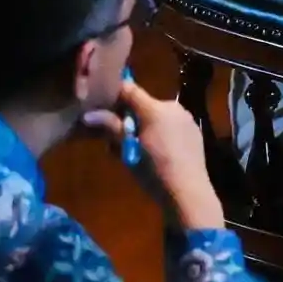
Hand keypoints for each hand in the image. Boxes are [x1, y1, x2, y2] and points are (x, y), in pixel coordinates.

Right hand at [89, 77, 226, 232]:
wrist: (188, 192)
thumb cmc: (153, 171)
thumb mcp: (127, 151)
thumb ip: (111, 128)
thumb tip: (88, 115)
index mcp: (155, 109)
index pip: (129, 89)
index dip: (114, 95)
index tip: (103, 107)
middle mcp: (172, 107)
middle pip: (144, 104)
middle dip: (130, 117)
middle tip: (120, 139)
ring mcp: (186, 118)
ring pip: (158, 115)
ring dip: (146, 125)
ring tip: (139, 149)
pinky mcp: (194, 131)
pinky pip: (171, 124)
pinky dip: (161, 132)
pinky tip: (159, 152)